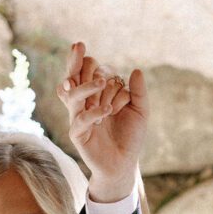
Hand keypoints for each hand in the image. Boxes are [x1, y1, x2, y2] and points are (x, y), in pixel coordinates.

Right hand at [58, 41, 146, 199]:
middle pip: (72, 76)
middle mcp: (83, 102)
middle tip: (83, 50)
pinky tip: (108, 111)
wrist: (124, 163)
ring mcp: (77, 117)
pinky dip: (94, 113)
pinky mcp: (77, 134)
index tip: (90, 53)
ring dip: (87, 86)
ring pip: (73, 95)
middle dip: (78, 63)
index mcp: (95, 93)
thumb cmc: (130, 136)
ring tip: (103, 82)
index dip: (87, 61)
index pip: (85, 70)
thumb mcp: (140, 111)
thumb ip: (139, 92)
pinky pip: (80, 120)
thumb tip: (136, 71)